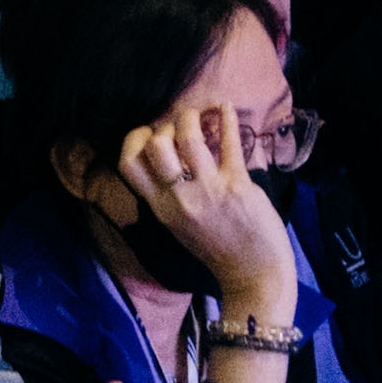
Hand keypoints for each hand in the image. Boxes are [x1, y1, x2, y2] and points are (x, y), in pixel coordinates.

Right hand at [115, 98, 296, 310]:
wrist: (254, 275)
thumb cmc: (218, 250)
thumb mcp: (179, 227)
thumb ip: (167, 197)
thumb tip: (166, 158)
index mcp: (160, 208)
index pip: (127, 164)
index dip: (134, 140)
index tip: (150, 135)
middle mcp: (179, 198)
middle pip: (153, 145)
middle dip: (164, 125)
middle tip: (181, 128)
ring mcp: (208, 190)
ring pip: (188, 136)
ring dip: (192, 115)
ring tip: (202, 113)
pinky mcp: (237, 185)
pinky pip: (229, 143)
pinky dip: (227, 118)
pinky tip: (226, 107)